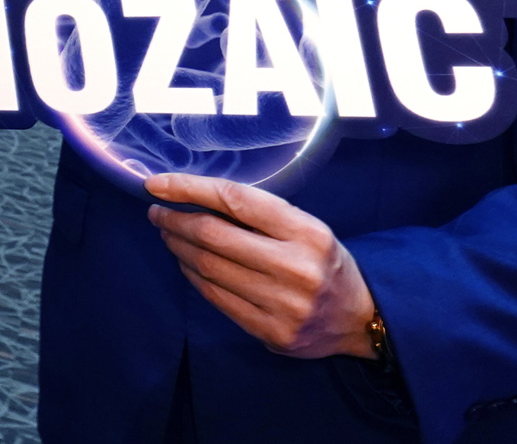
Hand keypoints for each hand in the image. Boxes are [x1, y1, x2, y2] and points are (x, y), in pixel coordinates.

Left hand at [146, 174, 376, 358]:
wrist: (359, 319)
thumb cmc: (324, 262)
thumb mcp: (306, 228)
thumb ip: (260, 214)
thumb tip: (195, 197)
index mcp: (308, 232)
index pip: (236, 200)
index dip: (189, 188)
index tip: (157, 184)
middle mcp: (297, 268)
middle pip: (214, 236)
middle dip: (176, 220)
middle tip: (157, 212)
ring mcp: (283, 304)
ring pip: (209, 268)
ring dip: (179, 247)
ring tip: (169, 234)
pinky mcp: (271, 332)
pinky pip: (216, 298)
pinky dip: (193, 277)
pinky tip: (186, 264)